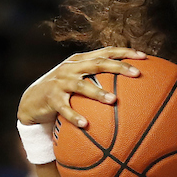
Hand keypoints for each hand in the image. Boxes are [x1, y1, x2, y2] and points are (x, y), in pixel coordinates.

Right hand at [17, 47, 144, 129]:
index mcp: (81, 61)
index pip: (106, 52)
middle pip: (97, 64)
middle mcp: (71, 68)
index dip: (125, 52)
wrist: (32, 101)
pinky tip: (86, 125)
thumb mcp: (80, 79)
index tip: (145, 57)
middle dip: (118, 67)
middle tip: (137, 74)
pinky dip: (75, 116)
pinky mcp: (51, 98)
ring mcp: (60, 82)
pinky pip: (64, 108)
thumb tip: (132, 87)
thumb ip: (100, 78)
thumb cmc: (64, 91)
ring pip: (81, 85)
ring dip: (98, 93)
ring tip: (114, 100)